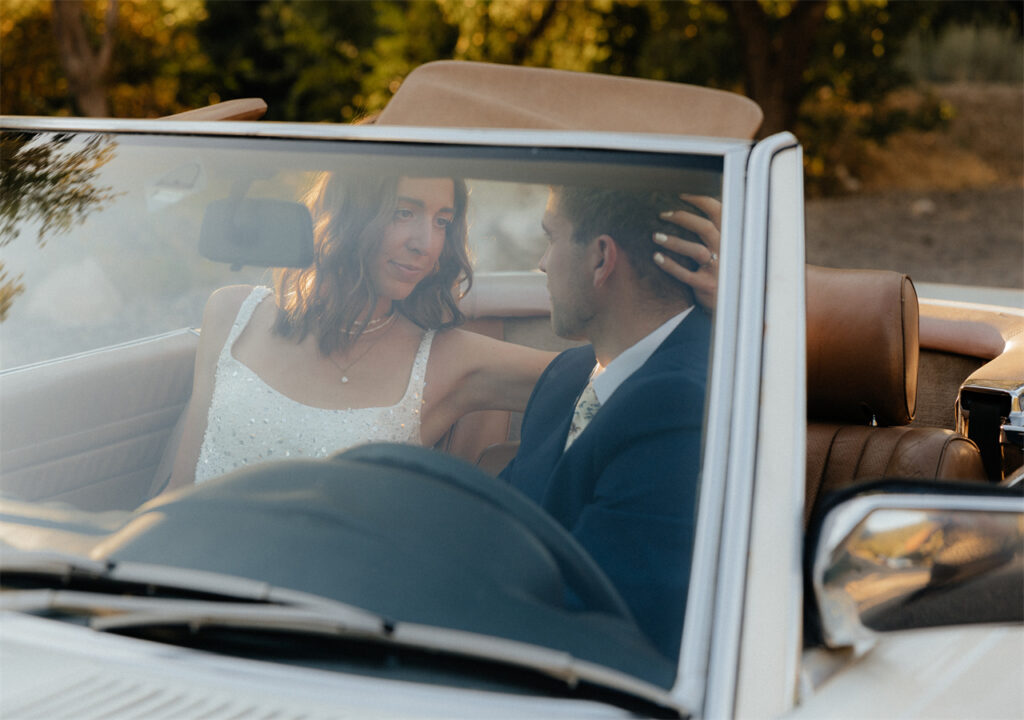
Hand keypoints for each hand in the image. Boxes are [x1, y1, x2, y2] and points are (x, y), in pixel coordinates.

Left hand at [653, 194, 720, 311]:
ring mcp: (717, 269)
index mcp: (728, 237)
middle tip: (662, 215)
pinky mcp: (706, 285)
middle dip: (681, 218)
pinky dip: (669, 265)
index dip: (700, 200)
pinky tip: (656, 257)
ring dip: (673, 241)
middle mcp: (725, 250)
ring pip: (695, 250)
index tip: (681, 195)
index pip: (718, 211)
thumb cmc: (720, 268)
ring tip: (655, 236)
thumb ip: (712, 230)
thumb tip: (686, 210)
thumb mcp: (723, 246)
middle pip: (704, 227)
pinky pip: (685, 274)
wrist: (729, 300)